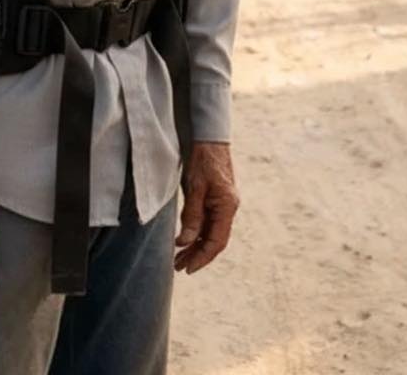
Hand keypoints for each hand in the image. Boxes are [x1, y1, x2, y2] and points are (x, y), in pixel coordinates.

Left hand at [174, 142, 238, 274]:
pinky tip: (185, 239)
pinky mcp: (216, 199)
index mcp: (227, 207)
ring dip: (195, 246)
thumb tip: (185, 242)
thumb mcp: (195, 187)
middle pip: (214, 240)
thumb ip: (192, 215)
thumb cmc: (203, 159)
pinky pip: (208, 222)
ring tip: (179, 258)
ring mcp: (223, 204)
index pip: (216, 241)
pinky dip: (197, 233)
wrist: (210, 138)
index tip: (187, 268)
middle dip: (197, 255)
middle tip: (178, 267)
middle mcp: (228, 208)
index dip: (202, 257)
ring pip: (210, 232)